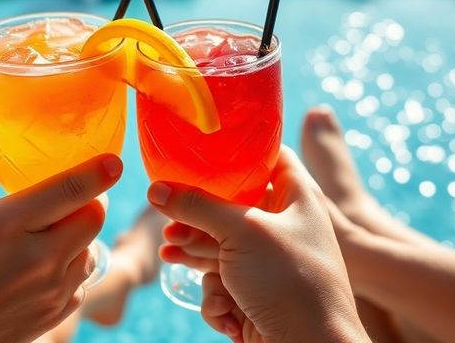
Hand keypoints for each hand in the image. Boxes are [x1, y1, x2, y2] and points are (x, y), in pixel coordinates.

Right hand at [0, 147, 121, 342]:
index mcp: (8, 225)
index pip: (71, 191)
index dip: (99, 172)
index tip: (113, 160)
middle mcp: (37, 257)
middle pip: (94, 217)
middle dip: (91, 200)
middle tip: (75, 194)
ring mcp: (52, 289)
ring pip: (92, 247)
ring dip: (81, 234)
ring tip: (52, 232)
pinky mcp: (58, 311)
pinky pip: (82, 278)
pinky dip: (72, 265)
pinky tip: (44, 264)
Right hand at [147, 145, 367, 342]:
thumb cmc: (292, 282)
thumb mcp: (243, 232)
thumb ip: (198, 206)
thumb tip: (157, 189)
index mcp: (297, 198)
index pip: (270, 157)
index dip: (239, 150)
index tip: (202, 147)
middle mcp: (285, 226)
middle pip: (231, 205)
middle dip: (198, 214)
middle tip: (168, 214)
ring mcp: (269, 264)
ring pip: (220, 247)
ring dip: (195, 254)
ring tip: (170, 253)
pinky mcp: (256, 295)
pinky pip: (223, 283)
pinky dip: (217, 296)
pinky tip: (219, 308)